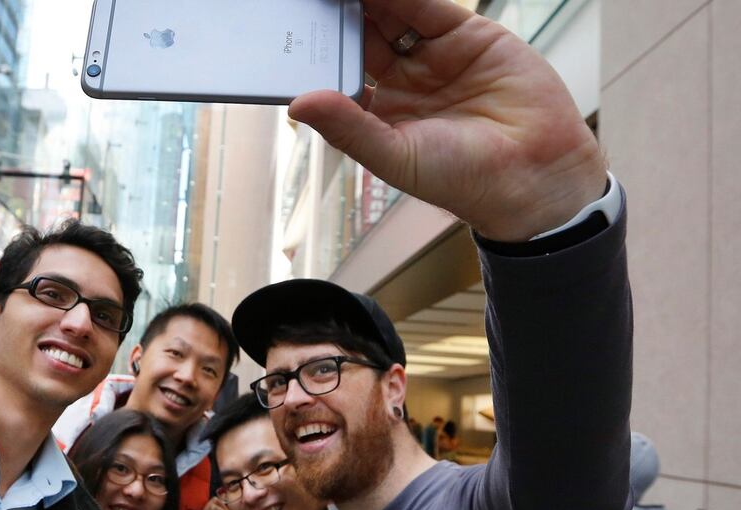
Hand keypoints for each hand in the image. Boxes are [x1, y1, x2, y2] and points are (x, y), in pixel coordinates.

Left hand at [289, 0, 606, 240]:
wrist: (535, 174)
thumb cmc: (465, 180)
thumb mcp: (395, 157)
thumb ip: (348, 128)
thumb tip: (298, 104)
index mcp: (379, 113)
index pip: (338, 74)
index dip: (315, 54)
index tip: (286, 35)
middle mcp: (403, 81)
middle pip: (358, 38)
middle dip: (333, 18)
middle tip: (303, 3)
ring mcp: (433, 56)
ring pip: (388, 15)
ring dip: (362, 2)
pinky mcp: (465, 34)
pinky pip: (425, 6)